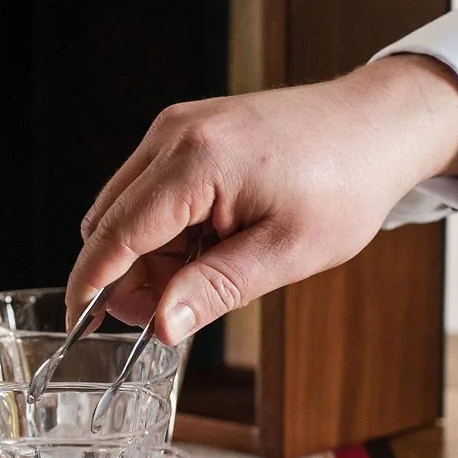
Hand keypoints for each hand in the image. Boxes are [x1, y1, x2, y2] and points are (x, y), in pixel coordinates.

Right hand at [65, 55, 457, 343]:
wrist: (377, 127)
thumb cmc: (345, 184)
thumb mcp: (286, 254)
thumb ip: (215, 289)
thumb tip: (161, 326)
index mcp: (197, 161)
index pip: (115, 234)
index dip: (91, 287)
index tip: (80, 330)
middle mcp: (175, 134)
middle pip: (110, 222)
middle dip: (125, 276)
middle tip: (171, 314)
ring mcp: (177, 128)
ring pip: (126, 208)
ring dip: (148, 254)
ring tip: (208, 273)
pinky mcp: (187, 131)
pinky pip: (149, 190)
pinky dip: (165, 229)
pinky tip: (210, 244)